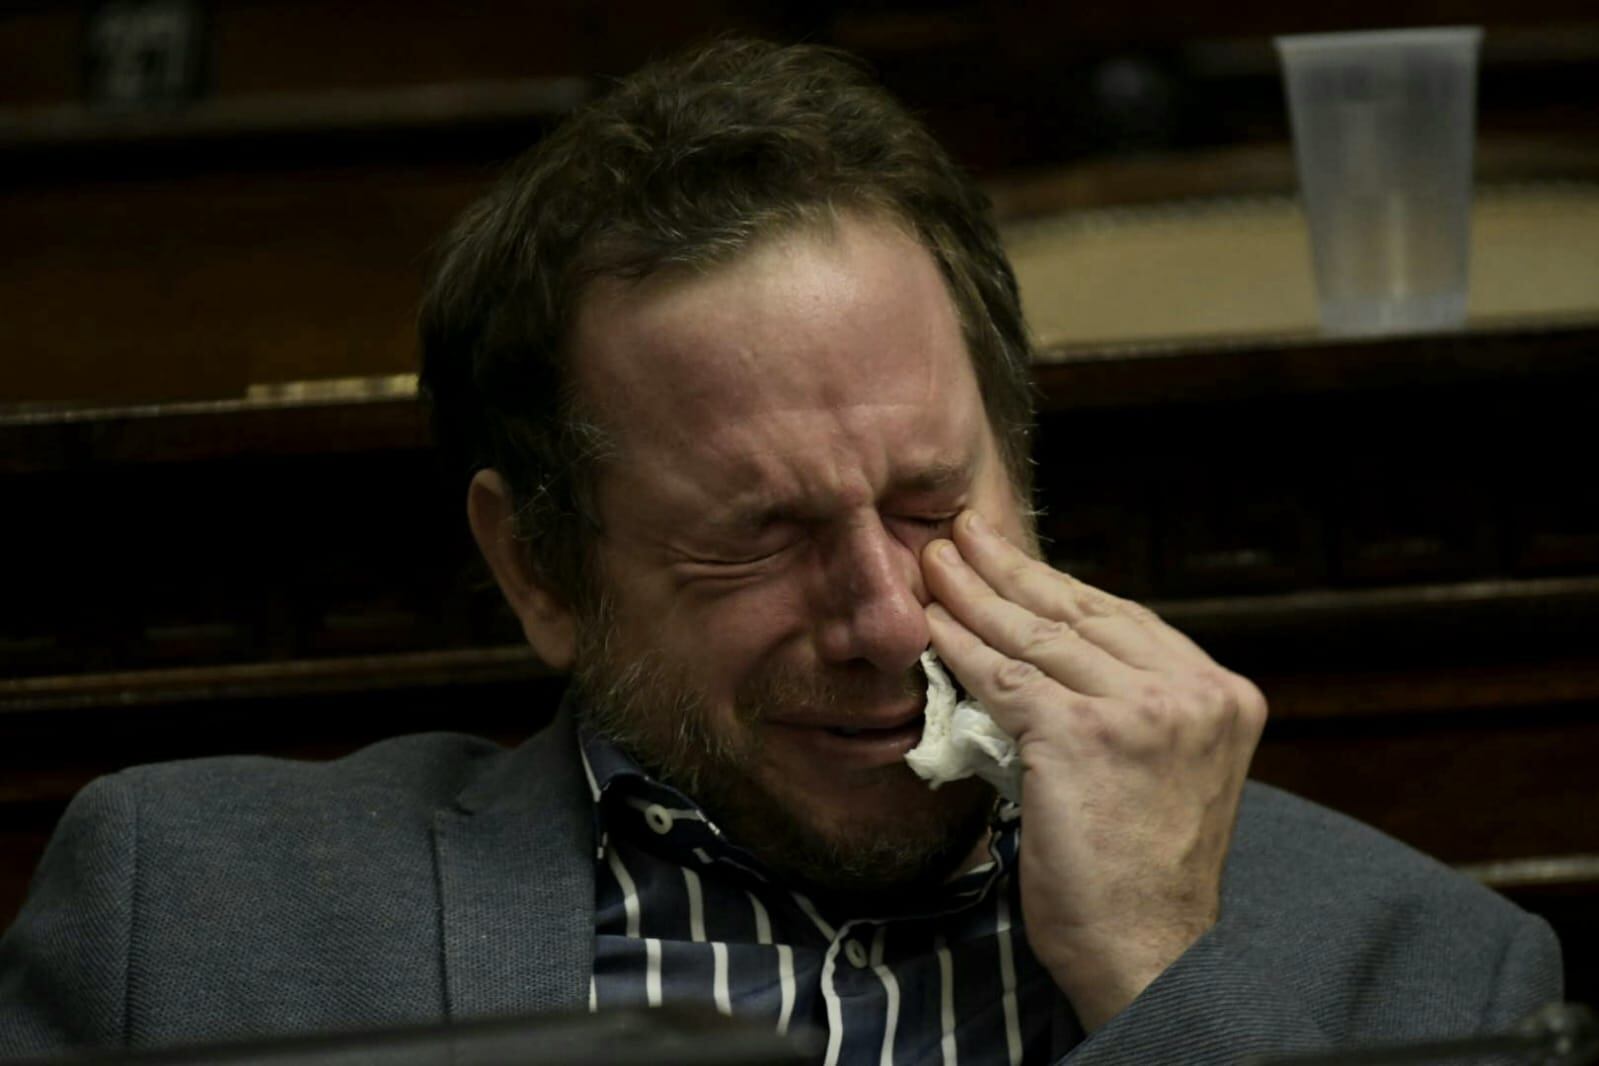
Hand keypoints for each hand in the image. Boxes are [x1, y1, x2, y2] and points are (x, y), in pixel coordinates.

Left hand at [922, 509, 1266, 1031]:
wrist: (1147, 952)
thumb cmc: (1142, 875)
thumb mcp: (1162, 770)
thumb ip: (1129, 706)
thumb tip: (1044, 650)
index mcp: (1222, 695)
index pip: (1124, 620)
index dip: (1058, 584)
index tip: (1013, 558)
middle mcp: (1193, 692)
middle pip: (1082, 613)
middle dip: (1011, 570)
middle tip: (961, 534)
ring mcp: (1143, 710)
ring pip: (1038, 637)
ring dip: (975, 596)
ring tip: (934, 565)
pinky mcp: (1085, 735)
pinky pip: (1005, 678)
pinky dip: (961, 649)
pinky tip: (932, 626)